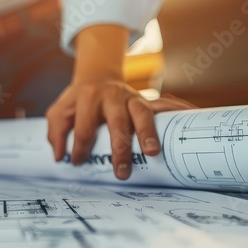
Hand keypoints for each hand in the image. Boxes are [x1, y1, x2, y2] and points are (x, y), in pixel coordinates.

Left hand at [46, 79, 194, 179]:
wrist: (97, 76)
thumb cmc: (78, 100)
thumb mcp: (59, 111)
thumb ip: (55, 132)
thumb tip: (60, 157)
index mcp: (87, 98)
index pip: (84, 127)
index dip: (79, 148)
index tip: (77, 163)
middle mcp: (112, 96)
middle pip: (117, 122)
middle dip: (120, 147)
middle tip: (121, 170)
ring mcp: (131, 97)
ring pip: (142, 113)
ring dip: (148, 133)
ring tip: (153, 153)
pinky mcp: (146, 100)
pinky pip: (165, 104)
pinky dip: (179, 110)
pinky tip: (192, 116)